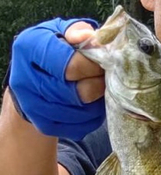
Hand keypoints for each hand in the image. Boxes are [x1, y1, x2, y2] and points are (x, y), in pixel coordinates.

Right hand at [9, 18, 105, 139]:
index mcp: (29, 49)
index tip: (103, 62)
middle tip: (105, 77)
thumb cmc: (52, 50)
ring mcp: (34, 108)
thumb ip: (78, 32)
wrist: (33, 80)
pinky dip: (92, 116)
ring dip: (97, 101)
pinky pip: (81, 126)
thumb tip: (94, 41)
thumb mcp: (61, 32)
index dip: (93, 66)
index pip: (70, 65)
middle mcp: (26, 81)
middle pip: (78, 93)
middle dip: (98, 84)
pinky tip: (91, 103)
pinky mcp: (45, 126)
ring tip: (99, 88)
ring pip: (82, 112)